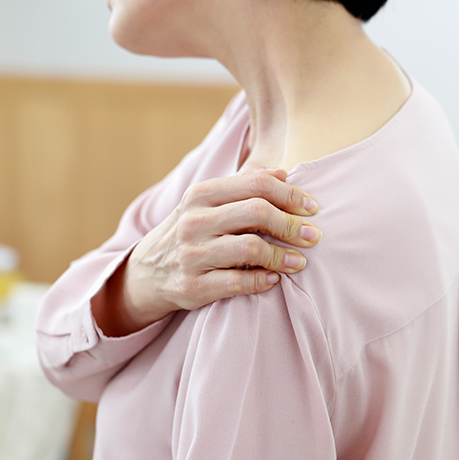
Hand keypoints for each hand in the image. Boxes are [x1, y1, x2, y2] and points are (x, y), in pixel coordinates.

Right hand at [92, 166, 320, 335]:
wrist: (145, 274)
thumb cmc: (190, 233)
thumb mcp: (207, 204)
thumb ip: (243, 186)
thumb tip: (284, 172)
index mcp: (201, 194)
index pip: (256, 184)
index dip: (290, 194)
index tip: (312, 208)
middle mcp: (194, 222)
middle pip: (257, 212)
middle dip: (292, 224)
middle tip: (313, 236)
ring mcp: (192, 255)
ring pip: (251, 249)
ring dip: (283, 256)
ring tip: (300, 261)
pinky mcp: (193, 287)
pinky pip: (238, 283)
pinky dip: (263, 281)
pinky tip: (275, 279)